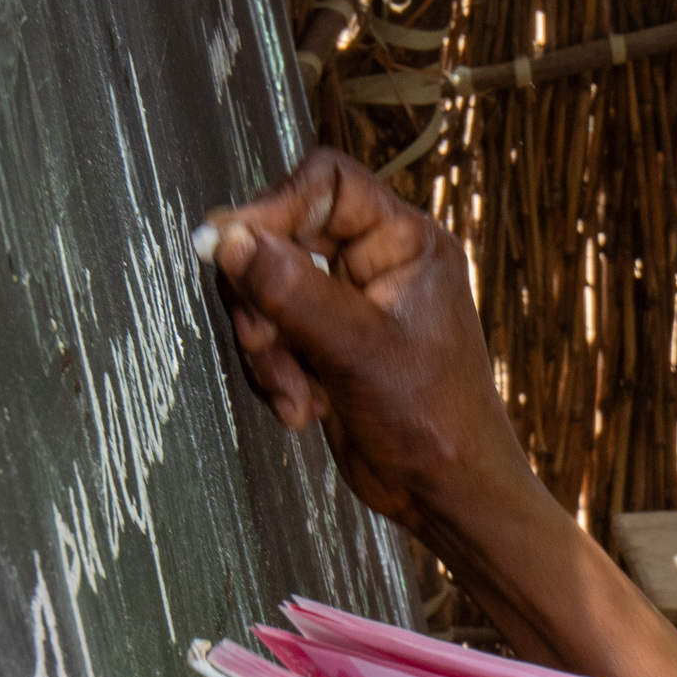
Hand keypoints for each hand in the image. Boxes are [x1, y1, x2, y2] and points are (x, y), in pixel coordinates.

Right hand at [192, 149, 676, 676]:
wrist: (447, 494)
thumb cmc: (432, 421)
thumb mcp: (359, 351)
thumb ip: (293, 292)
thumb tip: (228, 238)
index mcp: (405, 241)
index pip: (326, 182)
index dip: (273, 207)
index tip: (230, 249)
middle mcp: (375, 261)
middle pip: (281, 237)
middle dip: (263, 299)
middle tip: (265, 344)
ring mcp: (348, 302)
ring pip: (266, 291)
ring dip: (268, 348)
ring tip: (297, 395)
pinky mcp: (324, 343)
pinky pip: (270, 334)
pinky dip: (275, 373)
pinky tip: (304, 411)